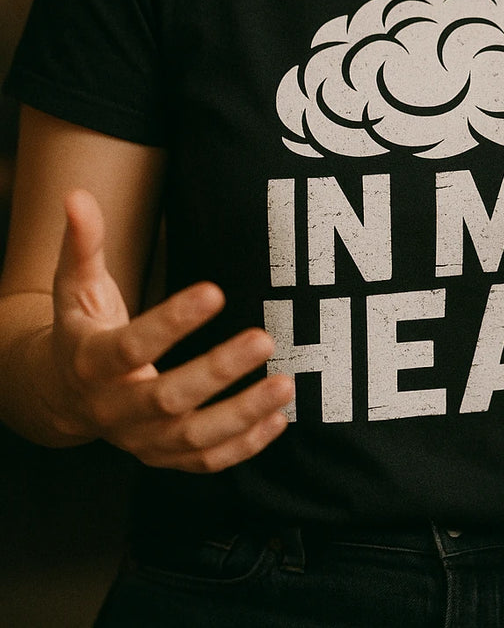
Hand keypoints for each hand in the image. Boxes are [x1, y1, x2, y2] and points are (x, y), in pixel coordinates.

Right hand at [46, 188, 293, 472]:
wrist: (63, 394)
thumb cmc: (80, 328)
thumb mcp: (74, 285)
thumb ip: (82, 242)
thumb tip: (75, 195)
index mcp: (92, 363)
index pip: (132, 346)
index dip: (172, 322)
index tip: (215, 290)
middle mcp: (114, 410)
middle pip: (167, 399)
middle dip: (217, 371)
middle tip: (265, 338)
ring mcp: (141, 441)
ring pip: (193, 440)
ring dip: (242, 415)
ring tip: (286, 385)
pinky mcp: (164, 458)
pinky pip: (206, 462)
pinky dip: (245, 446)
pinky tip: (280, 418)